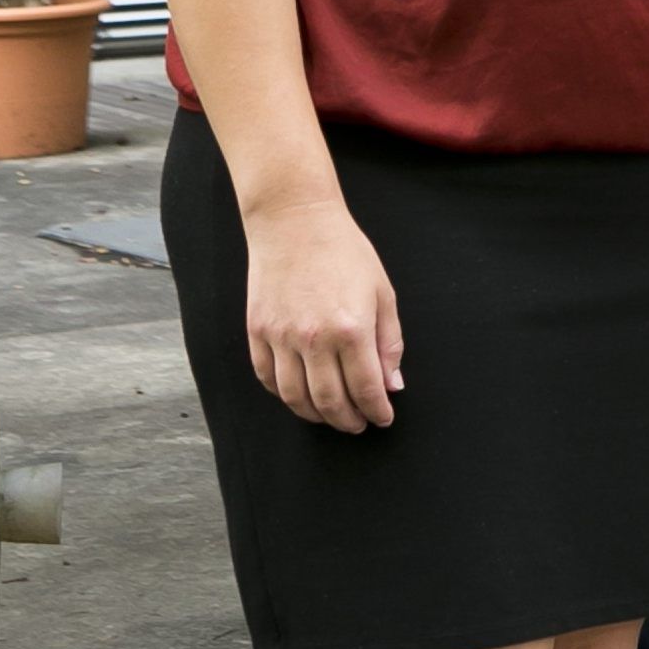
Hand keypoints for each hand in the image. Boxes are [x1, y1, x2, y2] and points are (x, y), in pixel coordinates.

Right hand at [243, 194, 404, 430]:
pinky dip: (284, 395)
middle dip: (347, 420)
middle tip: (358, 425)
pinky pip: (267, 377)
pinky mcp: (257, 331)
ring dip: (315, 415)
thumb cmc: (346, 253)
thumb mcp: (383, 293)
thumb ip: (389, 343)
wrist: (296, 223)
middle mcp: (313, 338)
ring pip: (294, 396)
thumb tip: (391, 385)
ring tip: (331, 417)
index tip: (383, 418)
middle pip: (329, 400)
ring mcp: (280, 337)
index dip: (376, 410)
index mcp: (351, 329)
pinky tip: (300, 396)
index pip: (365, 388)